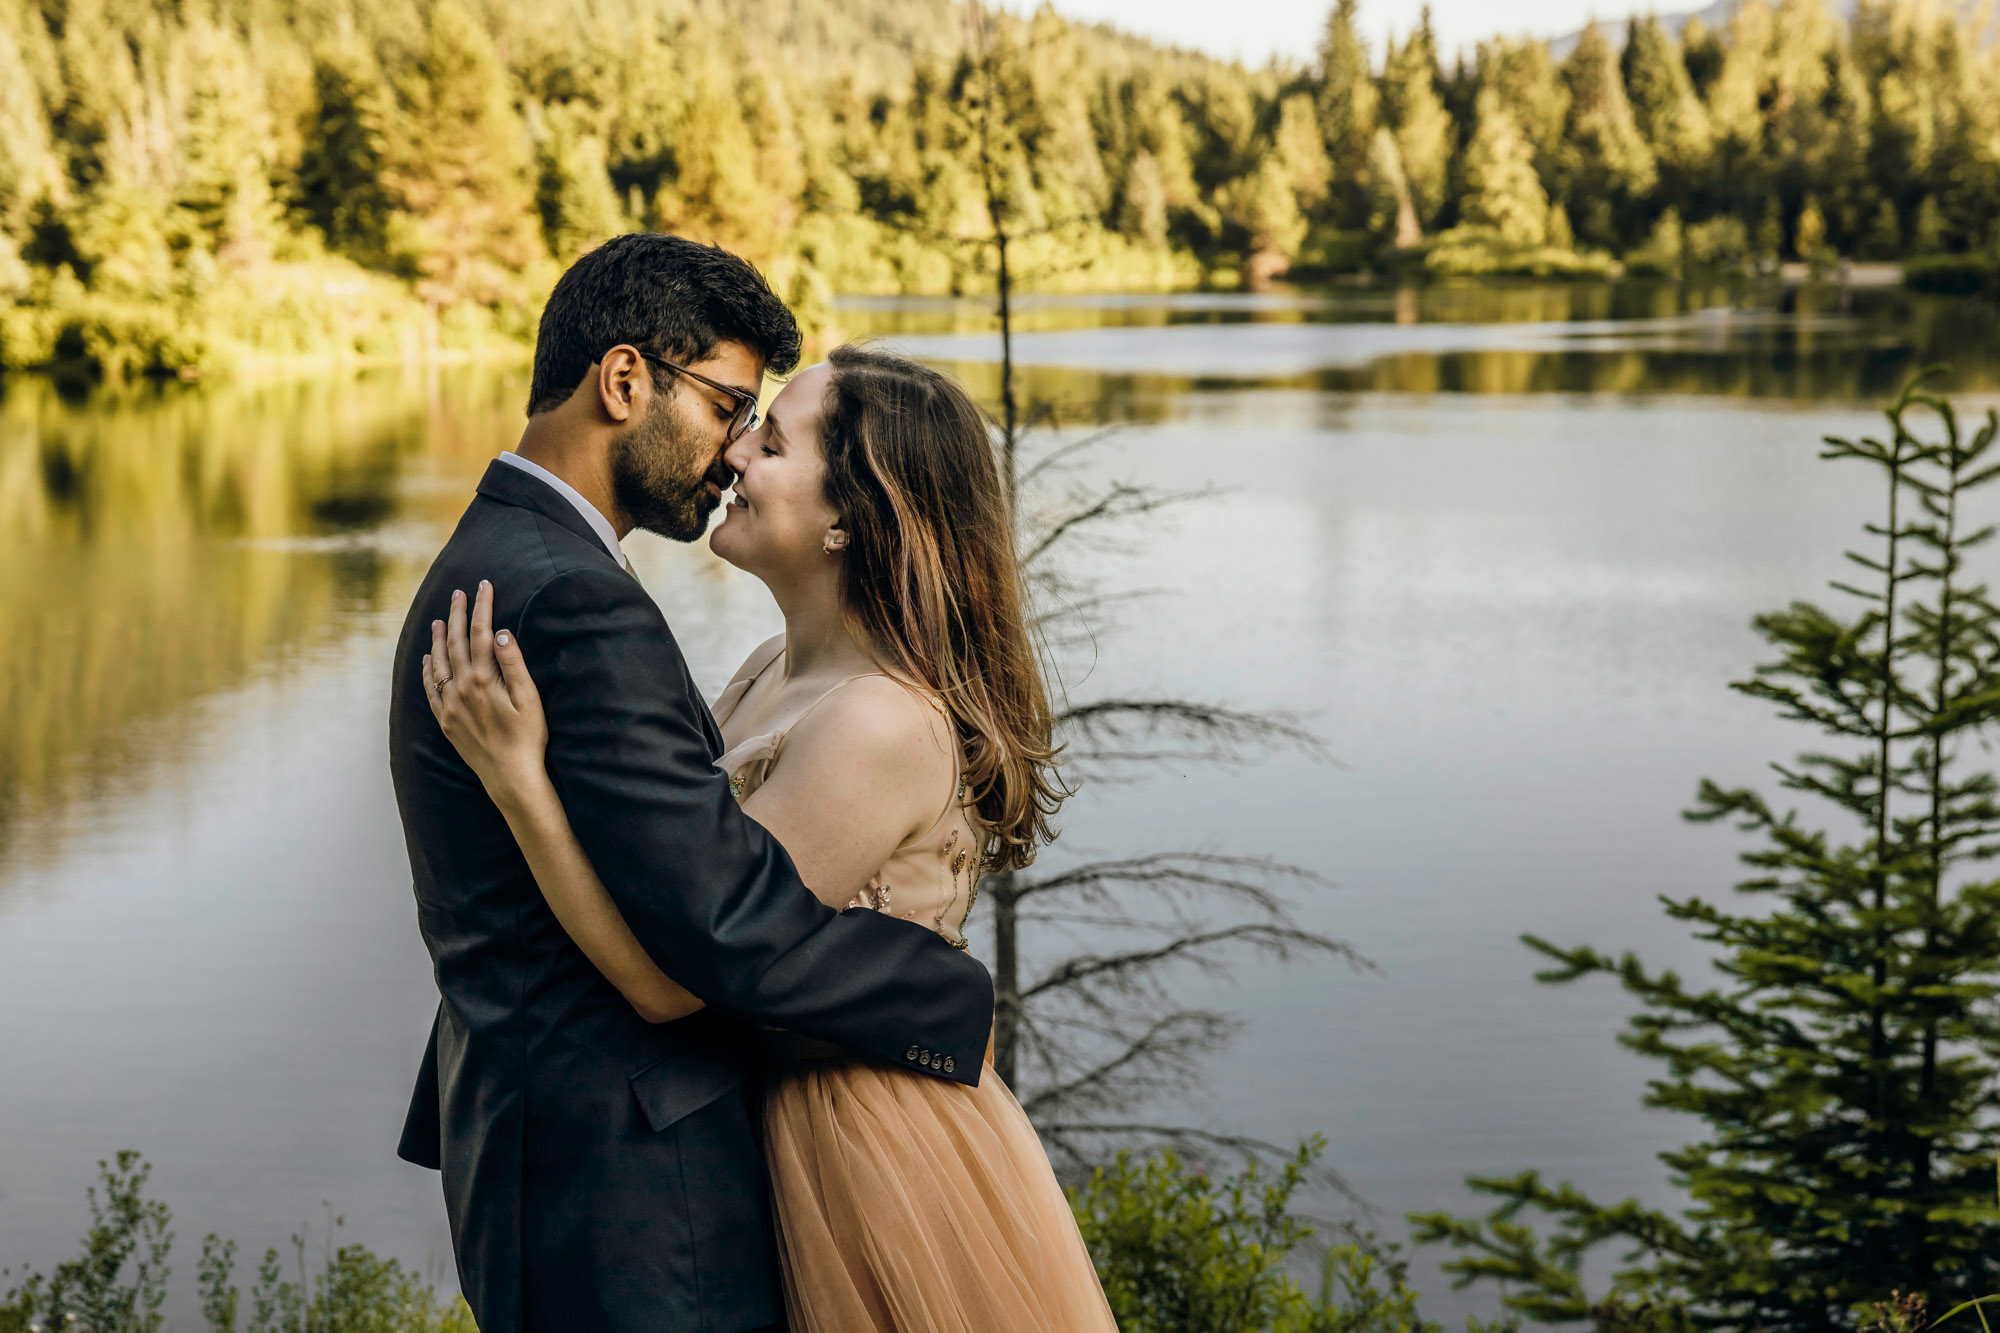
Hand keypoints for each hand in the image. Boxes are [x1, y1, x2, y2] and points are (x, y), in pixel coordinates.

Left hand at [423, 580, 547, 805]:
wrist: (510, 776)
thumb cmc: (528, 737)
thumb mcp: (530, 699)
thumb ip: (514, 664)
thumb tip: (501, 633)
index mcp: (484, 679)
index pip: (482, 633)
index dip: (482, 606)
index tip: (483, 585)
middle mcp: (462, 688)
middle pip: (456, 642)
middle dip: (457, 614)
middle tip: (457, 593)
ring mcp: (450, 705)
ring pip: (438, 662)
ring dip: (438, 638)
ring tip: (438, 619)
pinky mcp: (445, 720)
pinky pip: (429, 688)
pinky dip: (426, 670)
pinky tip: (427, 658)